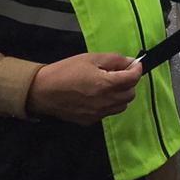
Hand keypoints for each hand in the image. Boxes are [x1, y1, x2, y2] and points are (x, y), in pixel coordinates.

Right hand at [26, 53, 142, 124]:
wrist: (42, 91)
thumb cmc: (65, 71)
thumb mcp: (91, 58)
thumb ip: (114, 60)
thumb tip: (130, 62)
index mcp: (106, 85)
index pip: (133, 79)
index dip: (137, 69)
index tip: (135, 64)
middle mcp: (105, 102)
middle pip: (130, 94)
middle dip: (129, 82)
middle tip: (118, 73)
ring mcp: (98, 114)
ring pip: (121, 106)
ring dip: (120, 95)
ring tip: (107, 84)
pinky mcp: (90, 121)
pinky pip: (107, 113)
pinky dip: (108, 104)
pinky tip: (95, 95)